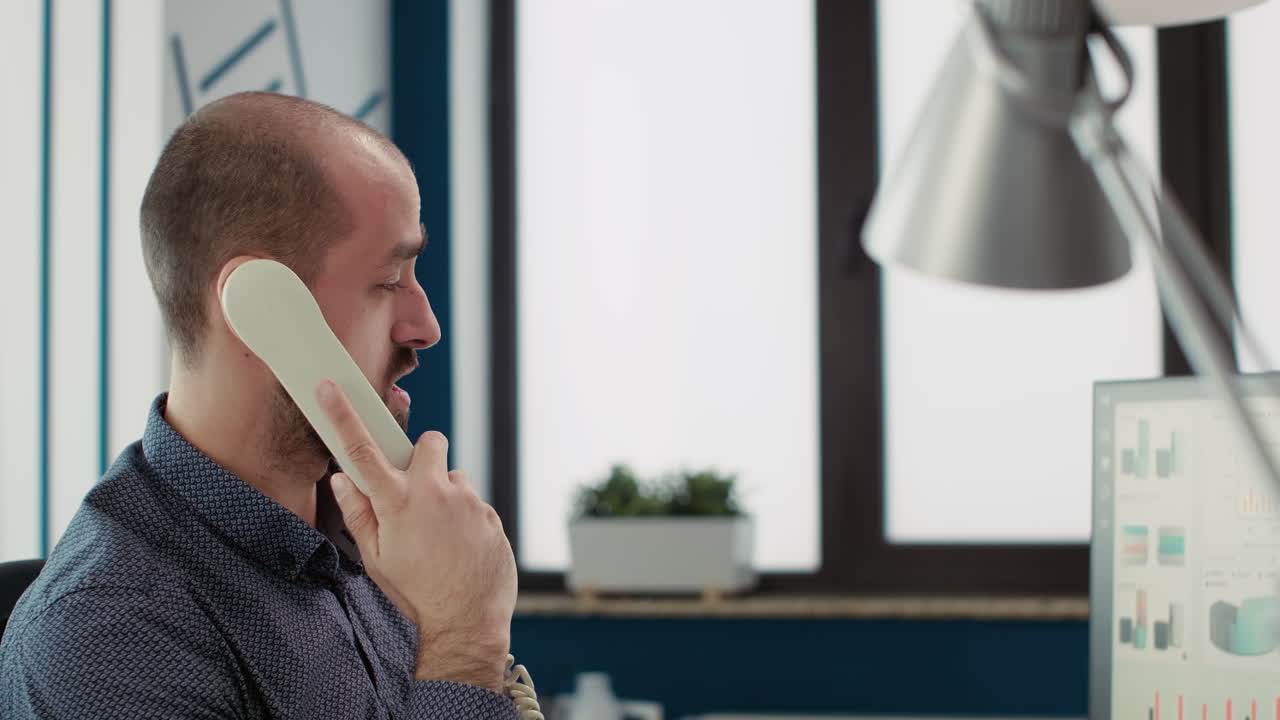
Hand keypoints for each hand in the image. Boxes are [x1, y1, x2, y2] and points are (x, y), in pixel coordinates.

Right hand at [315, 379, 516, 691]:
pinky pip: (473, 502)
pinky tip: (460, 547)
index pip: (362, 450)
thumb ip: (357, 514)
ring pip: (453, 478)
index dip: (342, 415)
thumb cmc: (415, 593)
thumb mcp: (374, 559)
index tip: (329, 386)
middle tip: (416, 491)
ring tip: (441, 535)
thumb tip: (342, 481)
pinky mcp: (490, 512)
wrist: (467, 622)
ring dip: (445, 495)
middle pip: (427, 443)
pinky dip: (465, 517)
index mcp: (396, 503)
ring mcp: (467, 500)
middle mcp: (434, 492)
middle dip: (421, 457)